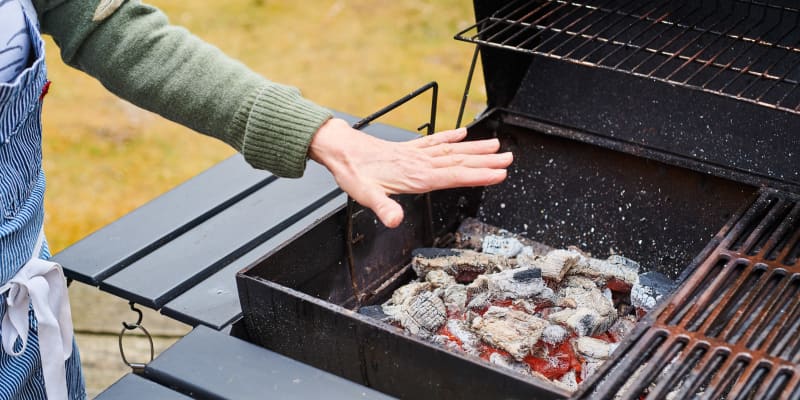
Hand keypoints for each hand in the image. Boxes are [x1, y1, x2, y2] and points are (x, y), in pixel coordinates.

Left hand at [308, 118, 512, 227]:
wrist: (340, 150)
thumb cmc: (354, 173)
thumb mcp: (365, 196)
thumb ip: (383, 208)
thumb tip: (395, 221)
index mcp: (415, 175)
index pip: (453, 175)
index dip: (477, 175)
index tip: (499, 174)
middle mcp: (420, 162)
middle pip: (459, 161)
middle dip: (486, 162)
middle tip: (509, 159)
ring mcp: (416, 153)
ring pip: (452, 150)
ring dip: (475, 149)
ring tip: (497, 146)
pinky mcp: (410, 148)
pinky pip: (435, 141)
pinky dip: (451, 137)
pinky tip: (463, 133)